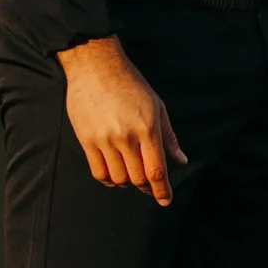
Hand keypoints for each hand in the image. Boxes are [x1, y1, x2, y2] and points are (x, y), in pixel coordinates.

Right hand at [57, 36, 186, 204]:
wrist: (95, 66)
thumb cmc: (130, 84)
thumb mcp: (157, 106)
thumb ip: (168, 136)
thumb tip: (181, 160)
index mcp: (147, 128)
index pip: (156, 170)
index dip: (162, 190)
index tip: (166, 200)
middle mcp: (126, 137)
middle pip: (138, 178)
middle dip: (146, 187)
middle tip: (149, 187)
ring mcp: (105, 140)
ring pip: (118, 178)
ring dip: (127, 183)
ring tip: (131, 176)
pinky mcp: (87, 140)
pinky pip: (98, 172)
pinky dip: (109, 180)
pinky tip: (115, 175)